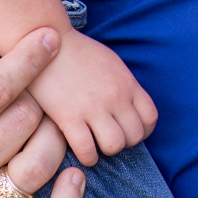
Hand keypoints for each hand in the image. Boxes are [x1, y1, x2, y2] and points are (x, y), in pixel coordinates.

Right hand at [28, 29, 157, 166]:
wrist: (47, 41)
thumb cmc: (78, 53)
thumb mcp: (111, 63)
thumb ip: (124, 85)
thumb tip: (130, 109)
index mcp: (127, 82)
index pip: (150, 117)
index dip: (143, 130)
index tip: (129, 131)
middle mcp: (115, 96)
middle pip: (135, 135)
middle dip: (124, 141)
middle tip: (109, 137)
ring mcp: (93, 107)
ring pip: (114, 145)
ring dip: (106, 149)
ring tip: (96, 143)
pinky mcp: (69, 117)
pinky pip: (87, 151)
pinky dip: (87, 156)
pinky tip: (81, 148)